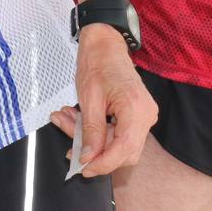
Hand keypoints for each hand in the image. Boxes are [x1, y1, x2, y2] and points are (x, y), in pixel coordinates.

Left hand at [51, 26, 156, 176]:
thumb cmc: (97, 63)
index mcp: (136, 109)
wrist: (105, 44)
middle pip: (123, 150)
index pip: (124, 149)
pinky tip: (75, 118)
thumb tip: (88, 156)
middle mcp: (146, 115)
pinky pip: (118, 132)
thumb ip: (90, 130)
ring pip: (118, 143)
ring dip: (91, 138)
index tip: (82, 167)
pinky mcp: (136, 115)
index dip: (103, 162)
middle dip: (94, 151)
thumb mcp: (88, 98)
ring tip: (66, 120)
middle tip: (67, 143)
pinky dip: (97, 130)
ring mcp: (143, 116)